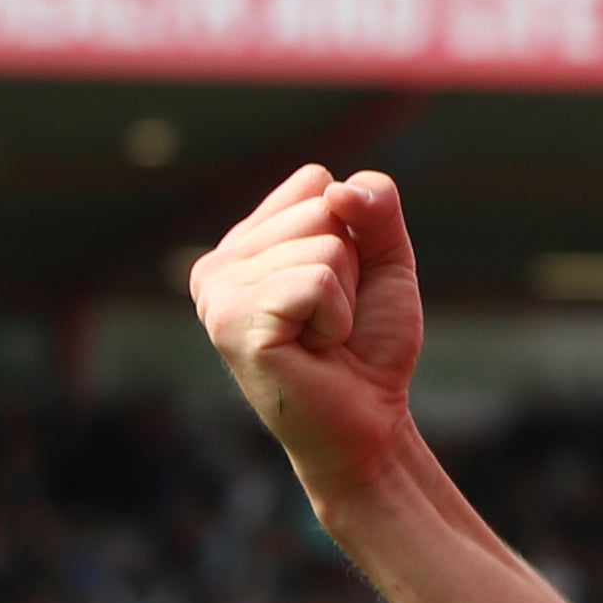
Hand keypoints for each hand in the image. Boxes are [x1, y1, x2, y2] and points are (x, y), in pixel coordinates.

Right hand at [191, 164, 423, 496]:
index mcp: (247, 240)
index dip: (353, 233)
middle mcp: (220, 262)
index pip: (315, 183)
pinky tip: (314, 348)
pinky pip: (315, 281)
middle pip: (320, 207)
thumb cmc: (369, 342)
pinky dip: (336, 317)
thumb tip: (338, 191)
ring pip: (323, 244)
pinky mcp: (231, 321)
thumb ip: (376, 206)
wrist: (369, 420)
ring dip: (344, 297)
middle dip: (351, 266)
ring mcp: (216, 291)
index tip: (340, 286)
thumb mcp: (386, 259)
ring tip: (320, 336)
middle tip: (331, 318)